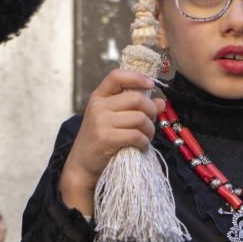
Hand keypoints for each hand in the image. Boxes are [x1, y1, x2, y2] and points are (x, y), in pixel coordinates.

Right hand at [59, 69, 164, 215]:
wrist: (81, 165)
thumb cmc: (99, 141)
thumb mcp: (112, 119)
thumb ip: (133, 108)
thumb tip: (160, 102)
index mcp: (98, 97)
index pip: (117, 76)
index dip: (137, 77)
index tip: (151, 84)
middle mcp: (98, 106)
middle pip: (136, 98)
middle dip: (151, 110)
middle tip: (151, 122)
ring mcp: (101, 122)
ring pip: (140, 118)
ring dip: (149, 130)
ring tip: (146, 137)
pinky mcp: (106, 138)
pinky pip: (136, 135)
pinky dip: (144, 142)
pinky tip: (141, 146)